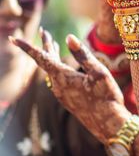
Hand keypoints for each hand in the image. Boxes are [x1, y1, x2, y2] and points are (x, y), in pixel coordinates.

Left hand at [12, 29, 128, 141]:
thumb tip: (69, 37)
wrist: (108, 124)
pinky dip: (58, 69)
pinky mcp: (67, 100)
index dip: (27, 47)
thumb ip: (82, 54)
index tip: (13, 39)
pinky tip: (64, 68)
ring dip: (52, 57)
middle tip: (43, 31)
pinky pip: (58, 80)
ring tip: (53, 45)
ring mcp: (61, 94)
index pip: (41, 57)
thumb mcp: (99, 72)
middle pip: (47, 62)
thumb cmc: (106, 97)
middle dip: (46, 46)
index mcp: (63, 76)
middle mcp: (57, 85)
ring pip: (53, 71)